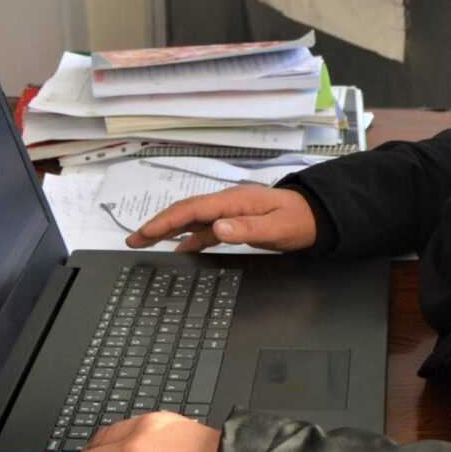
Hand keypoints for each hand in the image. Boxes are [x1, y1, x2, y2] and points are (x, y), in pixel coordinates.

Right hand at [124, 184, 316, 252]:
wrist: (317, 216)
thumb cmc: (298, 221)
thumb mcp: (275, 229)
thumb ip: (246, 230)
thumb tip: (217, 229)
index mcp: (233, 202)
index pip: (191, 210)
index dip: (165, 222)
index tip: (144, 233)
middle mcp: (227, 204)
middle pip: (184, 213)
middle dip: (157, 225)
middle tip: (133, 240)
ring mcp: (229, 212)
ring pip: (191, 220)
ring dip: (168, 231)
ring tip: (144, 242)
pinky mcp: (234, 222)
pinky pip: (205, 229)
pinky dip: (188, 238)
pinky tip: (178, 249)